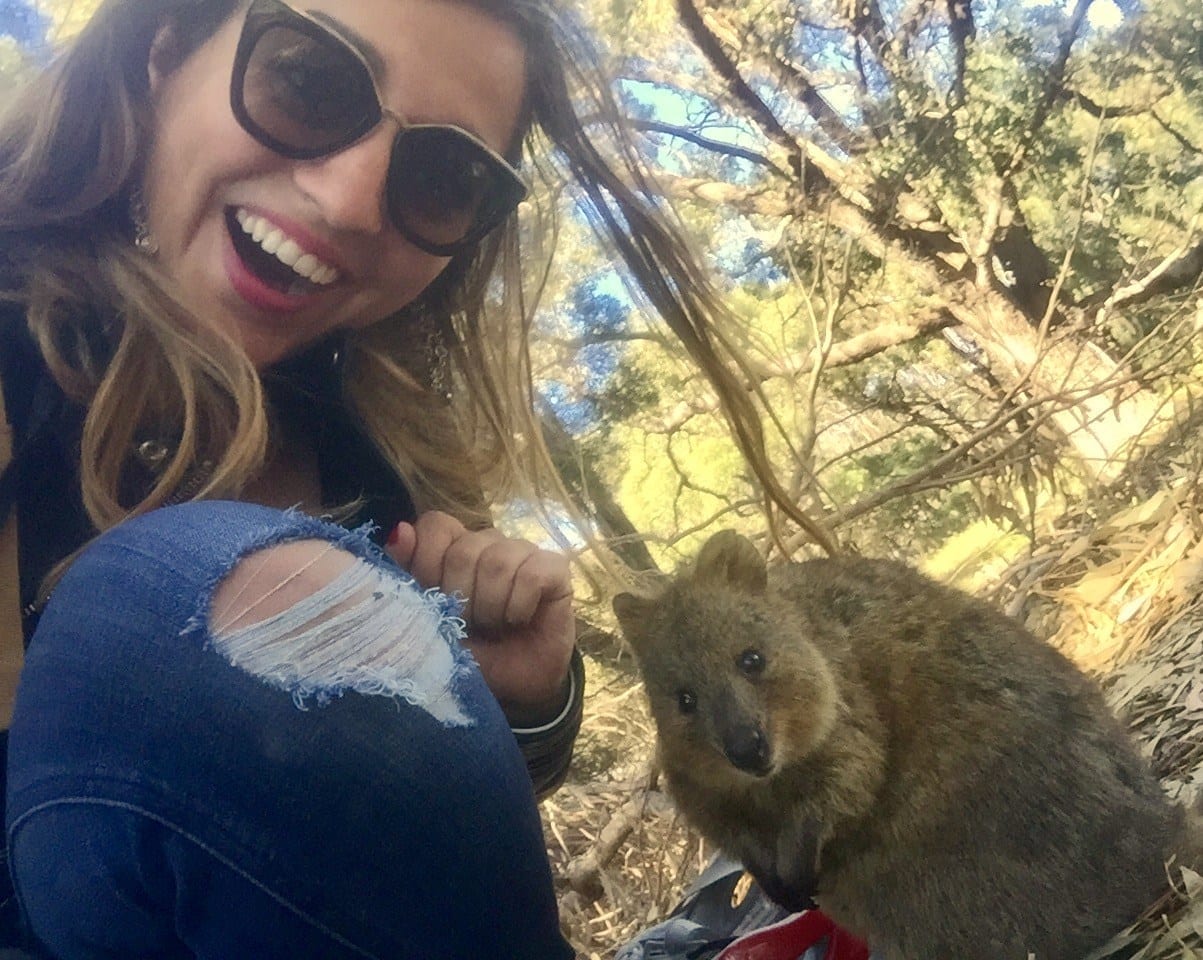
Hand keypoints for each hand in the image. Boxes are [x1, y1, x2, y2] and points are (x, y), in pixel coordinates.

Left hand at [387, 511, 574, 724]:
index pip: (436, 526)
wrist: (511, 688)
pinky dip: (519, 606)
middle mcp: (488, 544)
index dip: (429, 562)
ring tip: (494, 626)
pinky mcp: (555, 569)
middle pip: (464, 549)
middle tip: (468, 624)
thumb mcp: (426, 621)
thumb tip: (400, 531)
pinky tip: (518, 620)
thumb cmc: (468, 653)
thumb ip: (407, 575)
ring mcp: (523, 552)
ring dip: (491, 606)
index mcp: (453, 548)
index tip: (433, 600)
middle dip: (461, 599)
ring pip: (498, 561)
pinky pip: (531, 575)